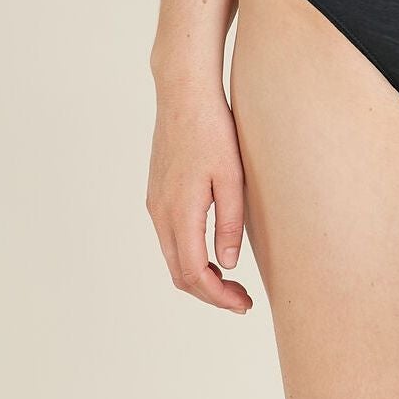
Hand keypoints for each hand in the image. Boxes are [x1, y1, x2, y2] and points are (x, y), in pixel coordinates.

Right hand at [146, 81, 253, 313]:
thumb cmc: (213, 130)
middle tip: (242, 301)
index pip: (194, 273)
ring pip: (173, 260)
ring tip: (232, 285)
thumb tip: (227, 265)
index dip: (218, 297)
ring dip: (200, 279)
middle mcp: (161, 212)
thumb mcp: (233, 180)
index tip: (243, 304)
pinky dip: (191, 259)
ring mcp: (155, 205)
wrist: (184, 94)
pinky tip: (214, 258)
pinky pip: (171, 242)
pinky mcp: (157, 197)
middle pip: (180, 274)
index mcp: (180, 211)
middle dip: (210, 295)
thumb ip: (229, 225)